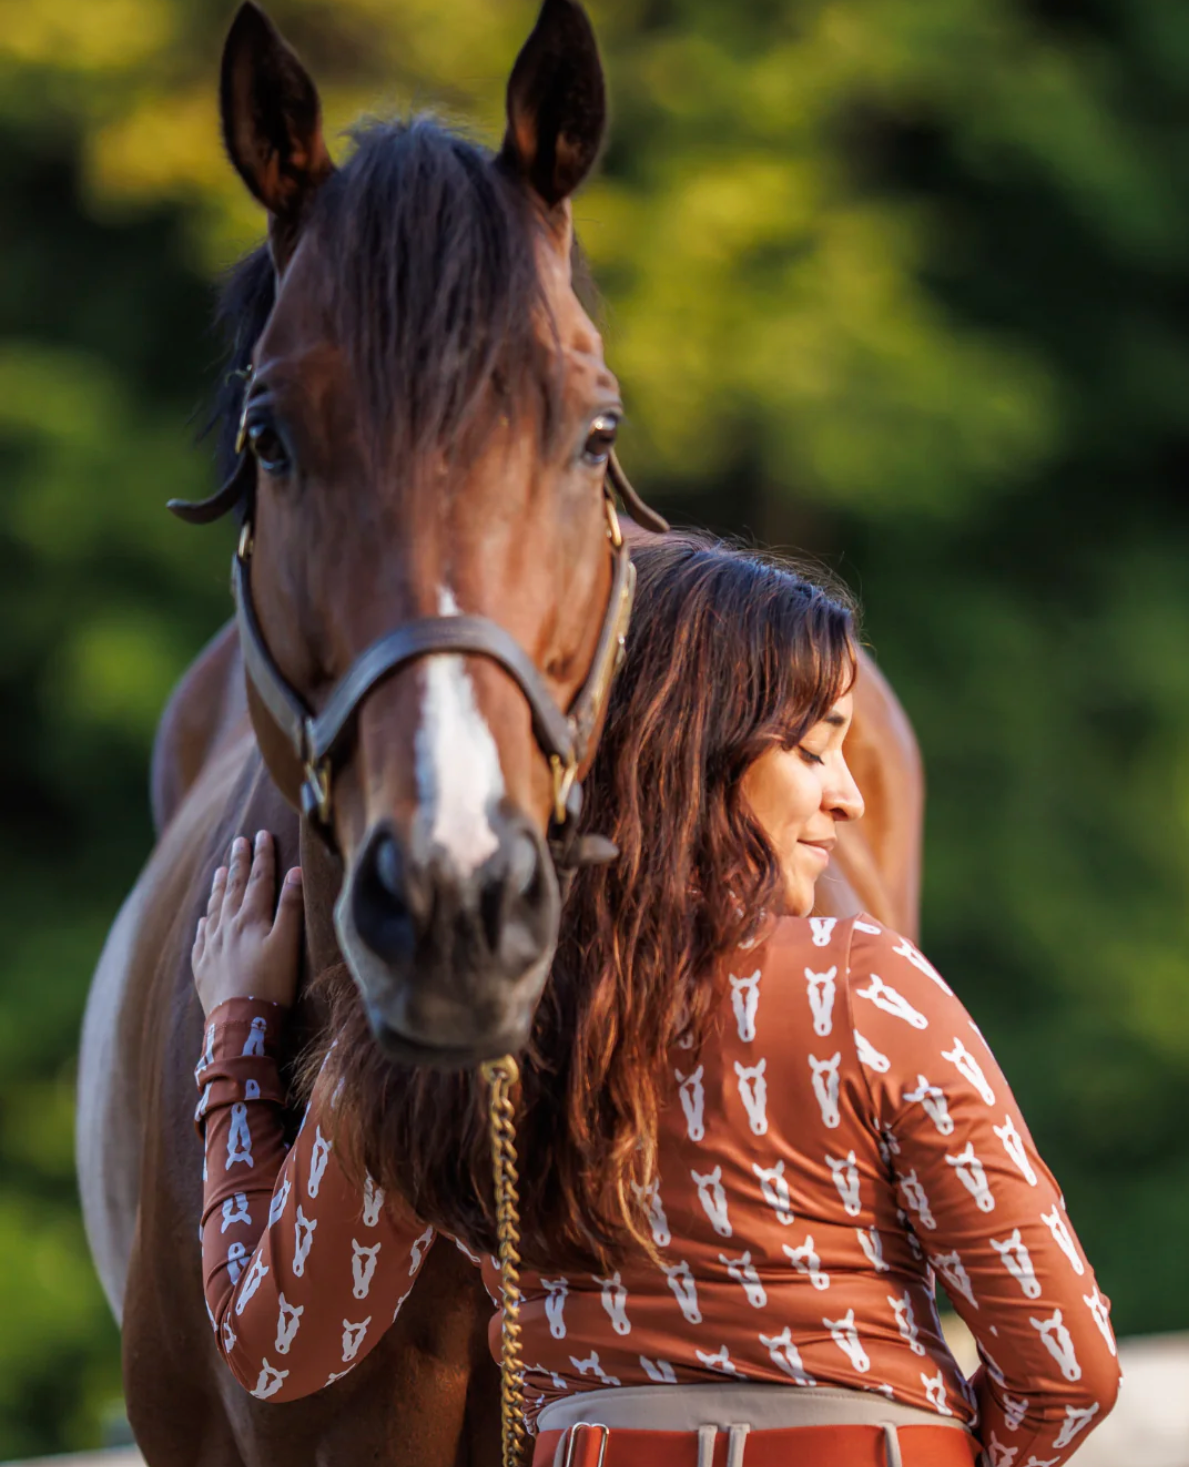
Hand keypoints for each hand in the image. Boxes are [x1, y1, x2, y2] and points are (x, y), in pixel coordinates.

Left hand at [192, 831, 303, 1016]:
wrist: (240, 1022)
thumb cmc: (272, 982)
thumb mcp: (288, 943)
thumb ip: (291, 906)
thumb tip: (295, 872)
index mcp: (251, 918)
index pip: (259, 879)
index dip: (262, 855)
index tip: (262, 834)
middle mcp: (227, 926)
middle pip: (234, 888)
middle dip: (239, 863)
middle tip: (239, 841)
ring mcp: (212, 946)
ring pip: (215, 908)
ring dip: (220, 887)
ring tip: (222, 870)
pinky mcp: (203, 967)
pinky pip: (201, 937)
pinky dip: (204, 923)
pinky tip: (204, 919)